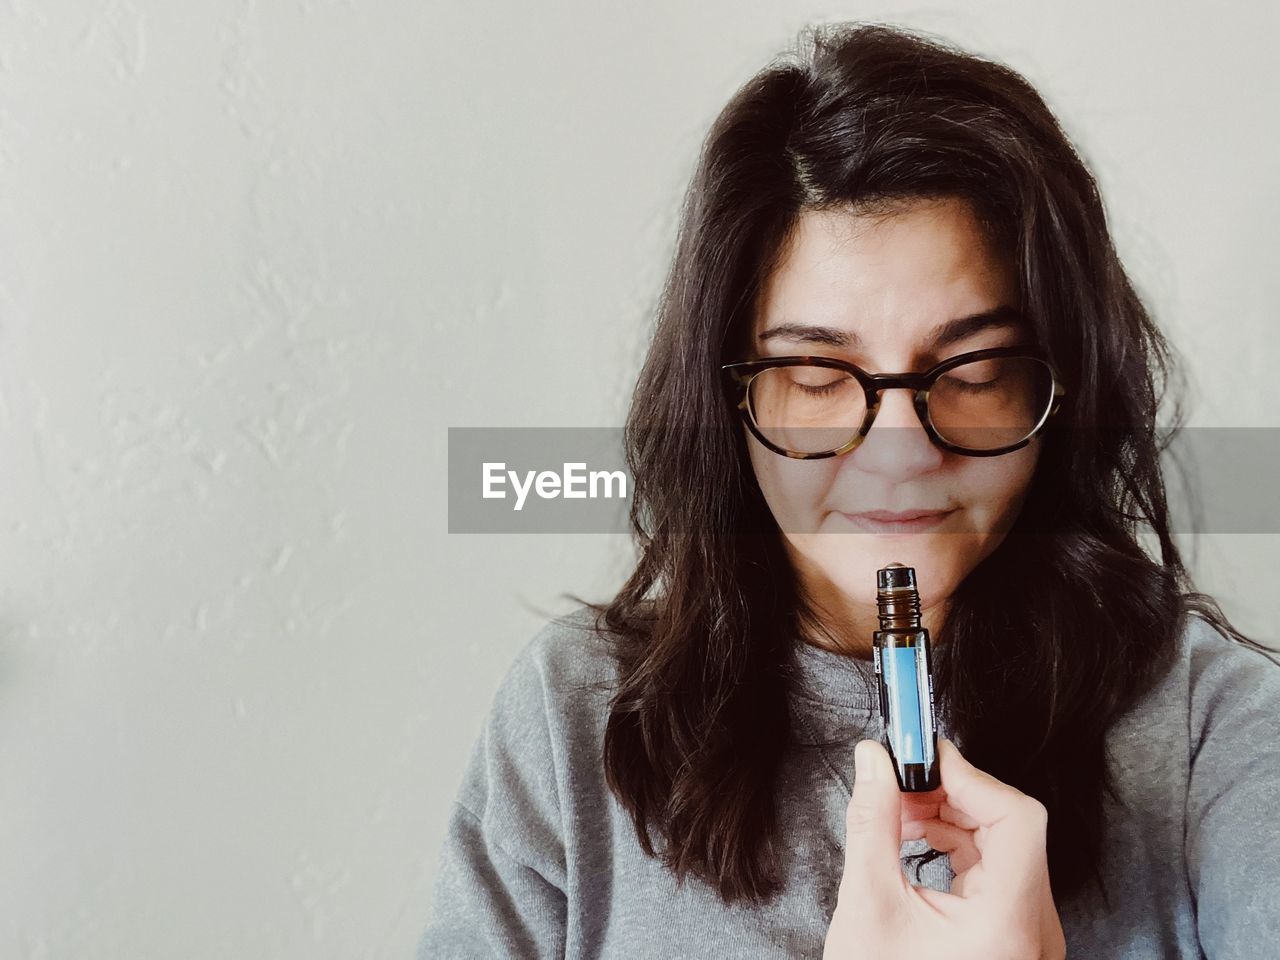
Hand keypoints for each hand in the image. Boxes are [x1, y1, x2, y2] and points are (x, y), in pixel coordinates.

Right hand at [822, 737, 1065, 959]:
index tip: (923, 756)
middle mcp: (1034, 931)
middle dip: (950, 794)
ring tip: (894, 816)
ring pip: (1004, 844)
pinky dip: (956, 845)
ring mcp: (1028, 936)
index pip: (1017, 818)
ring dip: (949, 817)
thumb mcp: (867, 905)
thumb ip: (872, 823)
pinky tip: (911, 841)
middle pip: (1011, 826)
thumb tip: (874, 759)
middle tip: (897, 782)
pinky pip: (997, 870)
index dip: (970, 776)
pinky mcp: (1013, 936)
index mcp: (1008, 924)